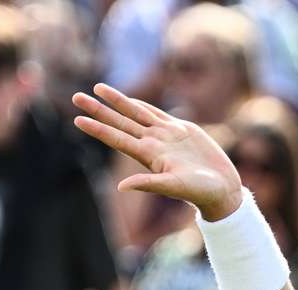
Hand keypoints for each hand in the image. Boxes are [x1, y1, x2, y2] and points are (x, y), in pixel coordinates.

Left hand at [72, 84, 241, 220]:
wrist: (222, 188)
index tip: (77, 119)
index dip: (98, 128)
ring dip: (117, 101)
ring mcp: (166, 136)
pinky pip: (157, 113)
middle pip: (120, 122)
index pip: (117, 138)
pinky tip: (130, 100)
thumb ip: (149, 184)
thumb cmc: (200, 192)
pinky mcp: (182, 130)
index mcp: (149, 155)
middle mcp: (153, 143)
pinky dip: (142, 105)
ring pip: (136, 113)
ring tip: (98, 88)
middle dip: (98, 109)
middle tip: (76, 96)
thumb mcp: (174, 186)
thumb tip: (121, 187)